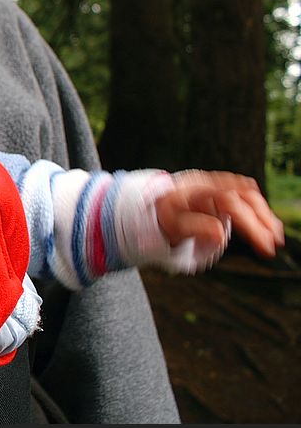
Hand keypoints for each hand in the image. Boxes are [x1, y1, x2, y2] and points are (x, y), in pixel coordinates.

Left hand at [155, 171, 284, 257]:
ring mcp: (216, 184)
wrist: (152, 201)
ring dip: (264, 215)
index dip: (250, 221)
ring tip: (275, 235)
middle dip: (262, 221)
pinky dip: (257, 208)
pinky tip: (266, 220)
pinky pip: (244, 195)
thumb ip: (196, 229)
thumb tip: (221, 235)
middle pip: (244, 198)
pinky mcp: (220, 189)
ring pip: (248, 195)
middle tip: (273, 244)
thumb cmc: (162, 215)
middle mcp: (210, 183)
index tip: (262, 240)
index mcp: (197, 190)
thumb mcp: (173, 224)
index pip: (231, 204)